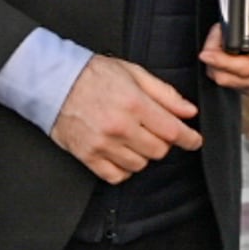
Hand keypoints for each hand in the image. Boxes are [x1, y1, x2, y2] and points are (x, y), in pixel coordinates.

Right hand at [53, 56, 201, 183]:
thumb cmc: (93, 75)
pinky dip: (123, 168)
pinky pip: (116, 176)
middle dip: (162, 141)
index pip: (172, 131)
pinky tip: (120, 153)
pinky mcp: (88, 156)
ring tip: (132, 138)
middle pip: (158, 150)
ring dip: (142, 154)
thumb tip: (188, 111)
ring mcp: (103, 144)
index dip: (189, 138)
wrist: (54, 82)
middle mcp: (120, 127)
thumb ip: (164, 94)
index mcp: (134, 103)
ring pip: (139, 165)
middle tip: (154, 130)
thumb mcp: (134, 73)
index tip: (194, 140)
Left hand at [199, 0, 248, 94]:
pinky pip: (234, 86)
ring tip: (220, 44)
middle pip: (227, 78)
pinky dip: (226, 73)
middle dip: (212, 59)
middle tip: (216, 36)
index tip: (210, 46)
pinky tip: (228, 57)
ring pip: (227, 84)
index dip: (222, 59)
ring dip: (217, 66)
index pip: (244, 67)